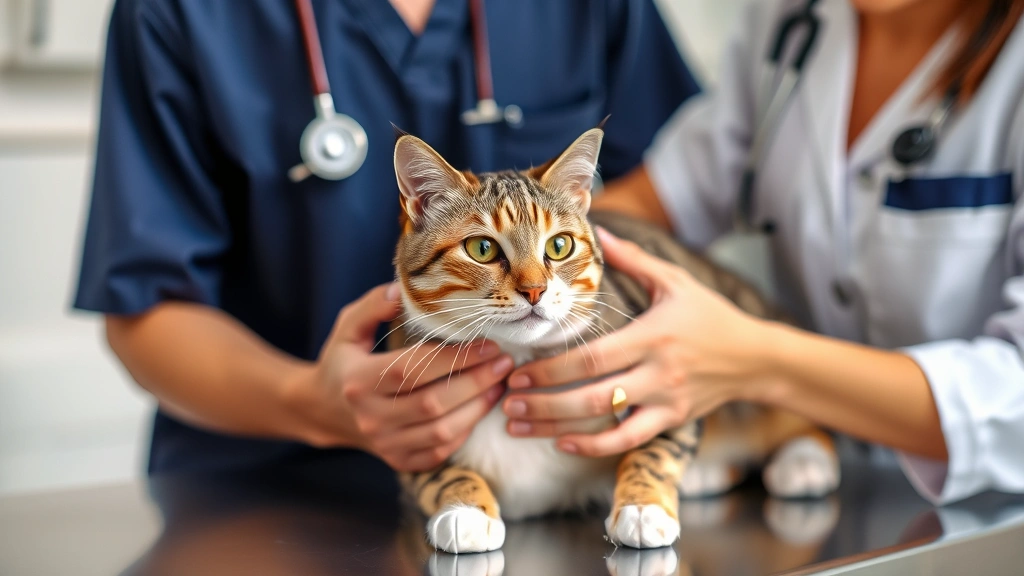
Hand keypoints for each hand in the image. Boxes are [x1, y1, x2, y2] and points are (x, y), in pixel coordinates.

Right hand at [284, 283, 512, 470]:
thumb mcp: (347, 327)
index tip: (487, 345)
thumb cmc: (343, 363)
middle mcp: (371, 418)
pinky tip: (480, 407)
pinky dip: (466, 431)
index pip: (412, 370)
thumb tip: (401, 291)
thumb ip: (372, 306)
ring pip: (442, 432)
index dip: (454, 358)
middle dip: (476, 382)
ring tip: (499, 384)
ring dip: (478, 408)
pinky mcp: (398, 461)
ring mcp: (385, 444)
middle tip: (503, 363)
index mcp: (358, 382)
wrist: (324, 411)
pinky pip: (441, 451)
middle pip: (434, 404)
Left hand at [502, 227, 770, 456]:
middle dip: (545, 402)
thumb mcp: (675, 281)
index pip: (595, 358)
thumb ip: (633, 259)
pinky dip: (594, 447)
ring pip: (606, 423)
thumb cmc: (710, 316)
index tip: (519, 371)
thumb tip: (597, 231)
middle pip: (593, 394)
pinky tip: (562, 443)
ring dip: (557, 427)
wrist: (754, 358)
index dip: (553, 369)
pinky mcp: (671, 421)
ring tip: (519, 425)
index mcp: (653, 335)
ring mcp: (665, 401)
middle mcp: (658, 373)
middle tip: (507, 403)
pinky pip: (627, 441)